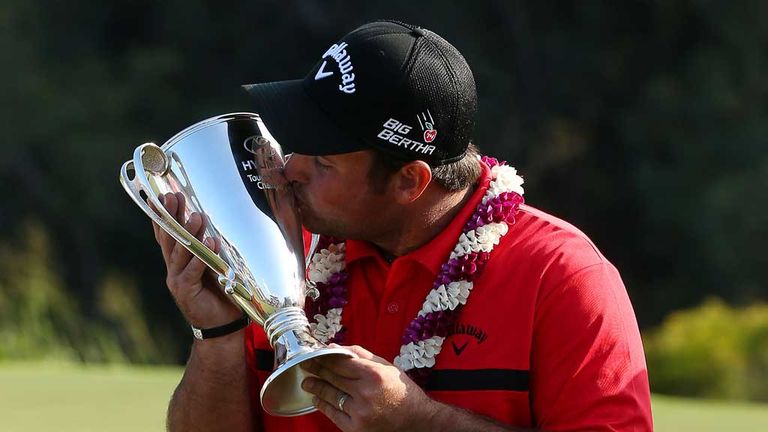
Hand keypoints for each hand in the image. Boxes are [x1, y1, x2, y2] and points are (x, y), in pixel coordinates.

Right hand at [151, 192, 240, 327]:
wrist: (222, 324)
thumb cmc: (220, 290)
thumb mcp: (214, 263)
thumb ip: (210, 246)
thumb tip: (214, 220)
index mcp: (178, 259)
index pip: (167, 233)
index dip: (163, 214)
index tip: (163, 194)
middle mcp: (173, 267)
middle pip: (169, 238)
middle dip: (171, 216)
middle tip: (174, 196)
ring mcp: (177, 279)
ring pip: (180, 252)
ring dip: (189, 233)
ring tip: (198, 216)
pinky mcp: (185, 291)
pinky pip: (192, 271)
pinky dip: (200, 257)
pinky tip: (210, 244)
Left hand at [300, 344, 443, 431]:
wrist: (417, 421)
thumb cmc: (402, 392)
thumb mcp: (387, 367)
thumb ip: (360, 355)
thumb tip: (336, 347)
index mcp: (374, 375)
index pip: (339, 363)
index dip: (324, 357)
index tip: (315, 353)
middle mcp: (365, 393)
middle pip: (332, 377)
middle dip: (317, 369)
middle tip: (307, 364)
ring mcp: (359, 413)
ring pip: (330, 395)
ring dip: (316, 386)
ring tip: (308, 381)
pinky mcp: (356, 428)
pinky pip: (333, 414)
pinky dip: (323, 405)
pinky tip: (317, 399)